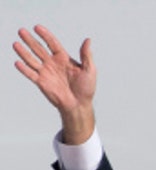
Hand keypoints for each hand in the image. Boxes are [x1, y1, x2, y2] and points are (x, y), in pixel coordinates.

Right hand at [13, 25, 95, 143]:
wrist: (79, 105)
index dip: (45, 35)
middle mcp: (52, 63)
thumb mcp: (89, 70)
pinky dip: (24, 69)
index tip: (37, 27)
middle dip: (30, 40)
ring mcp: (46, 72)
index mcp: (64, 59)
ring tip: (15, 44)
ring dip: (23, 52)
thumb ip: (86, 55)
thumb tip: (88, 40)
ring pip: (32, 60)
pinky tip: (17, 62)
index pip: (53, 43)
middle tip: (21, 31)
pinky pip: (31, 74)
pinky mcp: (41, 82)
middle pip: (39, 49)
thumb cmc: (86, 88)